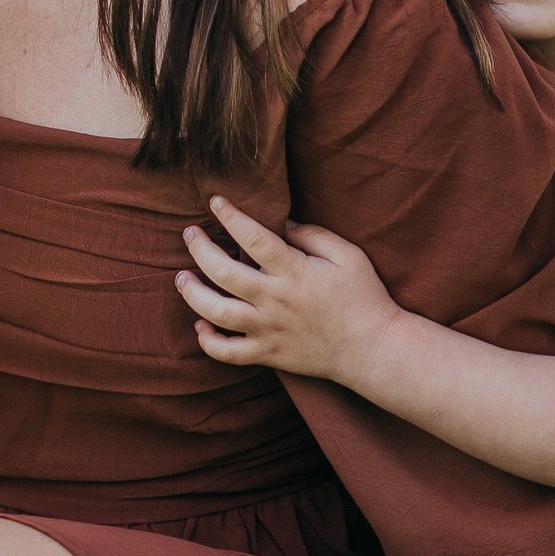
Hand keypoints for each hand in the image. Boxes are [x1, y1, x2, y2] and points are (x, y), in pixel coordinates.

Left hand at [175, 192, 402, 388]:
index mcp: (295, 272)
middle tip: (189, 234)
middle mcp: (275, 300)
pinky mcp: (268, 354)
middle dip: (199, 249)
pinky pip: (228, 353)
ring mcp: (269, 330)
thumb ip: (313, 235)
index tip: (216, 202)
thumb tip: (282, 224)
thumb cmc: (364, 297)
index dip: (230, 216)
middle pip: (223, 272)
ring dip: (192, 294)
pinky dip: (208, 341)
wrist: (373, 349)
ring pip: (217, 312)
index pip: (253, 237)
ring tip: (182, 278)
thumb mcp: (348, 256)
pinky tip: (201, 324)